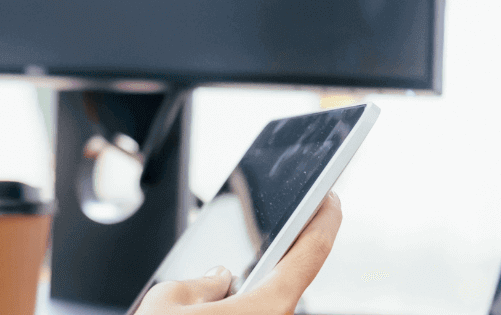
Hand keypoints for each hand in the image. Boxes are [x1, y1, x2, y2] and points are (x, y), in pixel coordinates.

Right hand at [135, 193, 341, 314]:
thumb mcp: (169, 300)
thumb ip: (200, 280)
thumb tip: (218, 280)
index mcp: (268, 306)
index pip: (311, 252)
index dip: (324, 219)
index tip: (331, 198)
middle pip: (285, 282)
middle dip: (270, 259)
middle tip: (264, 232)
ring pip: (264, 307)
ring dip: (249, 292)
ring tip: (227, 273)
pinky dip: (239, 311)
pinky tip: (216, 306)